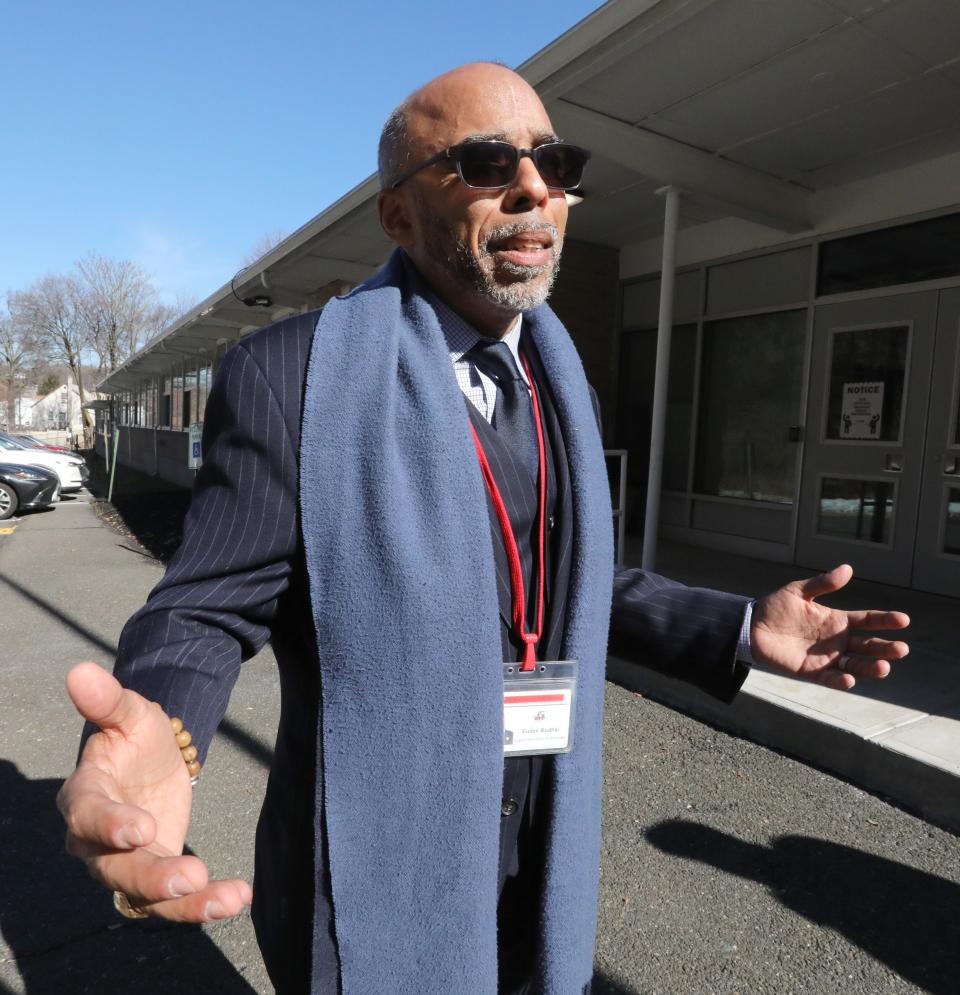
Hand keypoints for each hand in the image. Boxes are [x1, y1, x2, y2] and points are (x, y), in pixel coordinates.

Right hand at [57, 662, 251, 920]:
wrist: (153, 758)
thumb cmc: (135, 735)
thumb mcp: (130, 712)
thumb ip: (109, 700)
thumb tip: (80, 670)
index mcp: (84, 796)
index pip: (88, 816)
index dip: (110, 825)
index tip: (142, 828)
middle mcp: (96, 841)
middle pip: (116, 867)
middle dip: (152, 876)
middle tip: (190, 876)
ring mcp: (123, 864)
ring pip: (145, 895)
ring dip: (185, 902)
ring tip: (229, 898)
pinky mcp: (153, 878)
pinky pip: (171, 902)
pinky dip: (203, 905)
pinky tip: (239, 897)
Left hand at [750, 564, 909, 689]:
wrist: (751, 626)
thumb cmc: (776, 607)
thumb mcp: (799, 591)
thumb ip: (823, 583)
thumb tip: (847, 568)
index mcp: (837, 620)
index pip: (867, 620)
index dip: (885, 620)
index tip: (903, 619)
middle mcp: (837, 641)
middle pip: (868, 646)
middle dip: (885, 648)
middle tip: (902, 649)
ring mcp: (827, 657)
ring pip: (856, 664)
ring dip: (870, 667)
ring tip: (884, 667)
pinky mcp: (812, 672)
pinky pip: (831, 678)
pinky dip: (841, 681)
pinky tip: (850, 680)